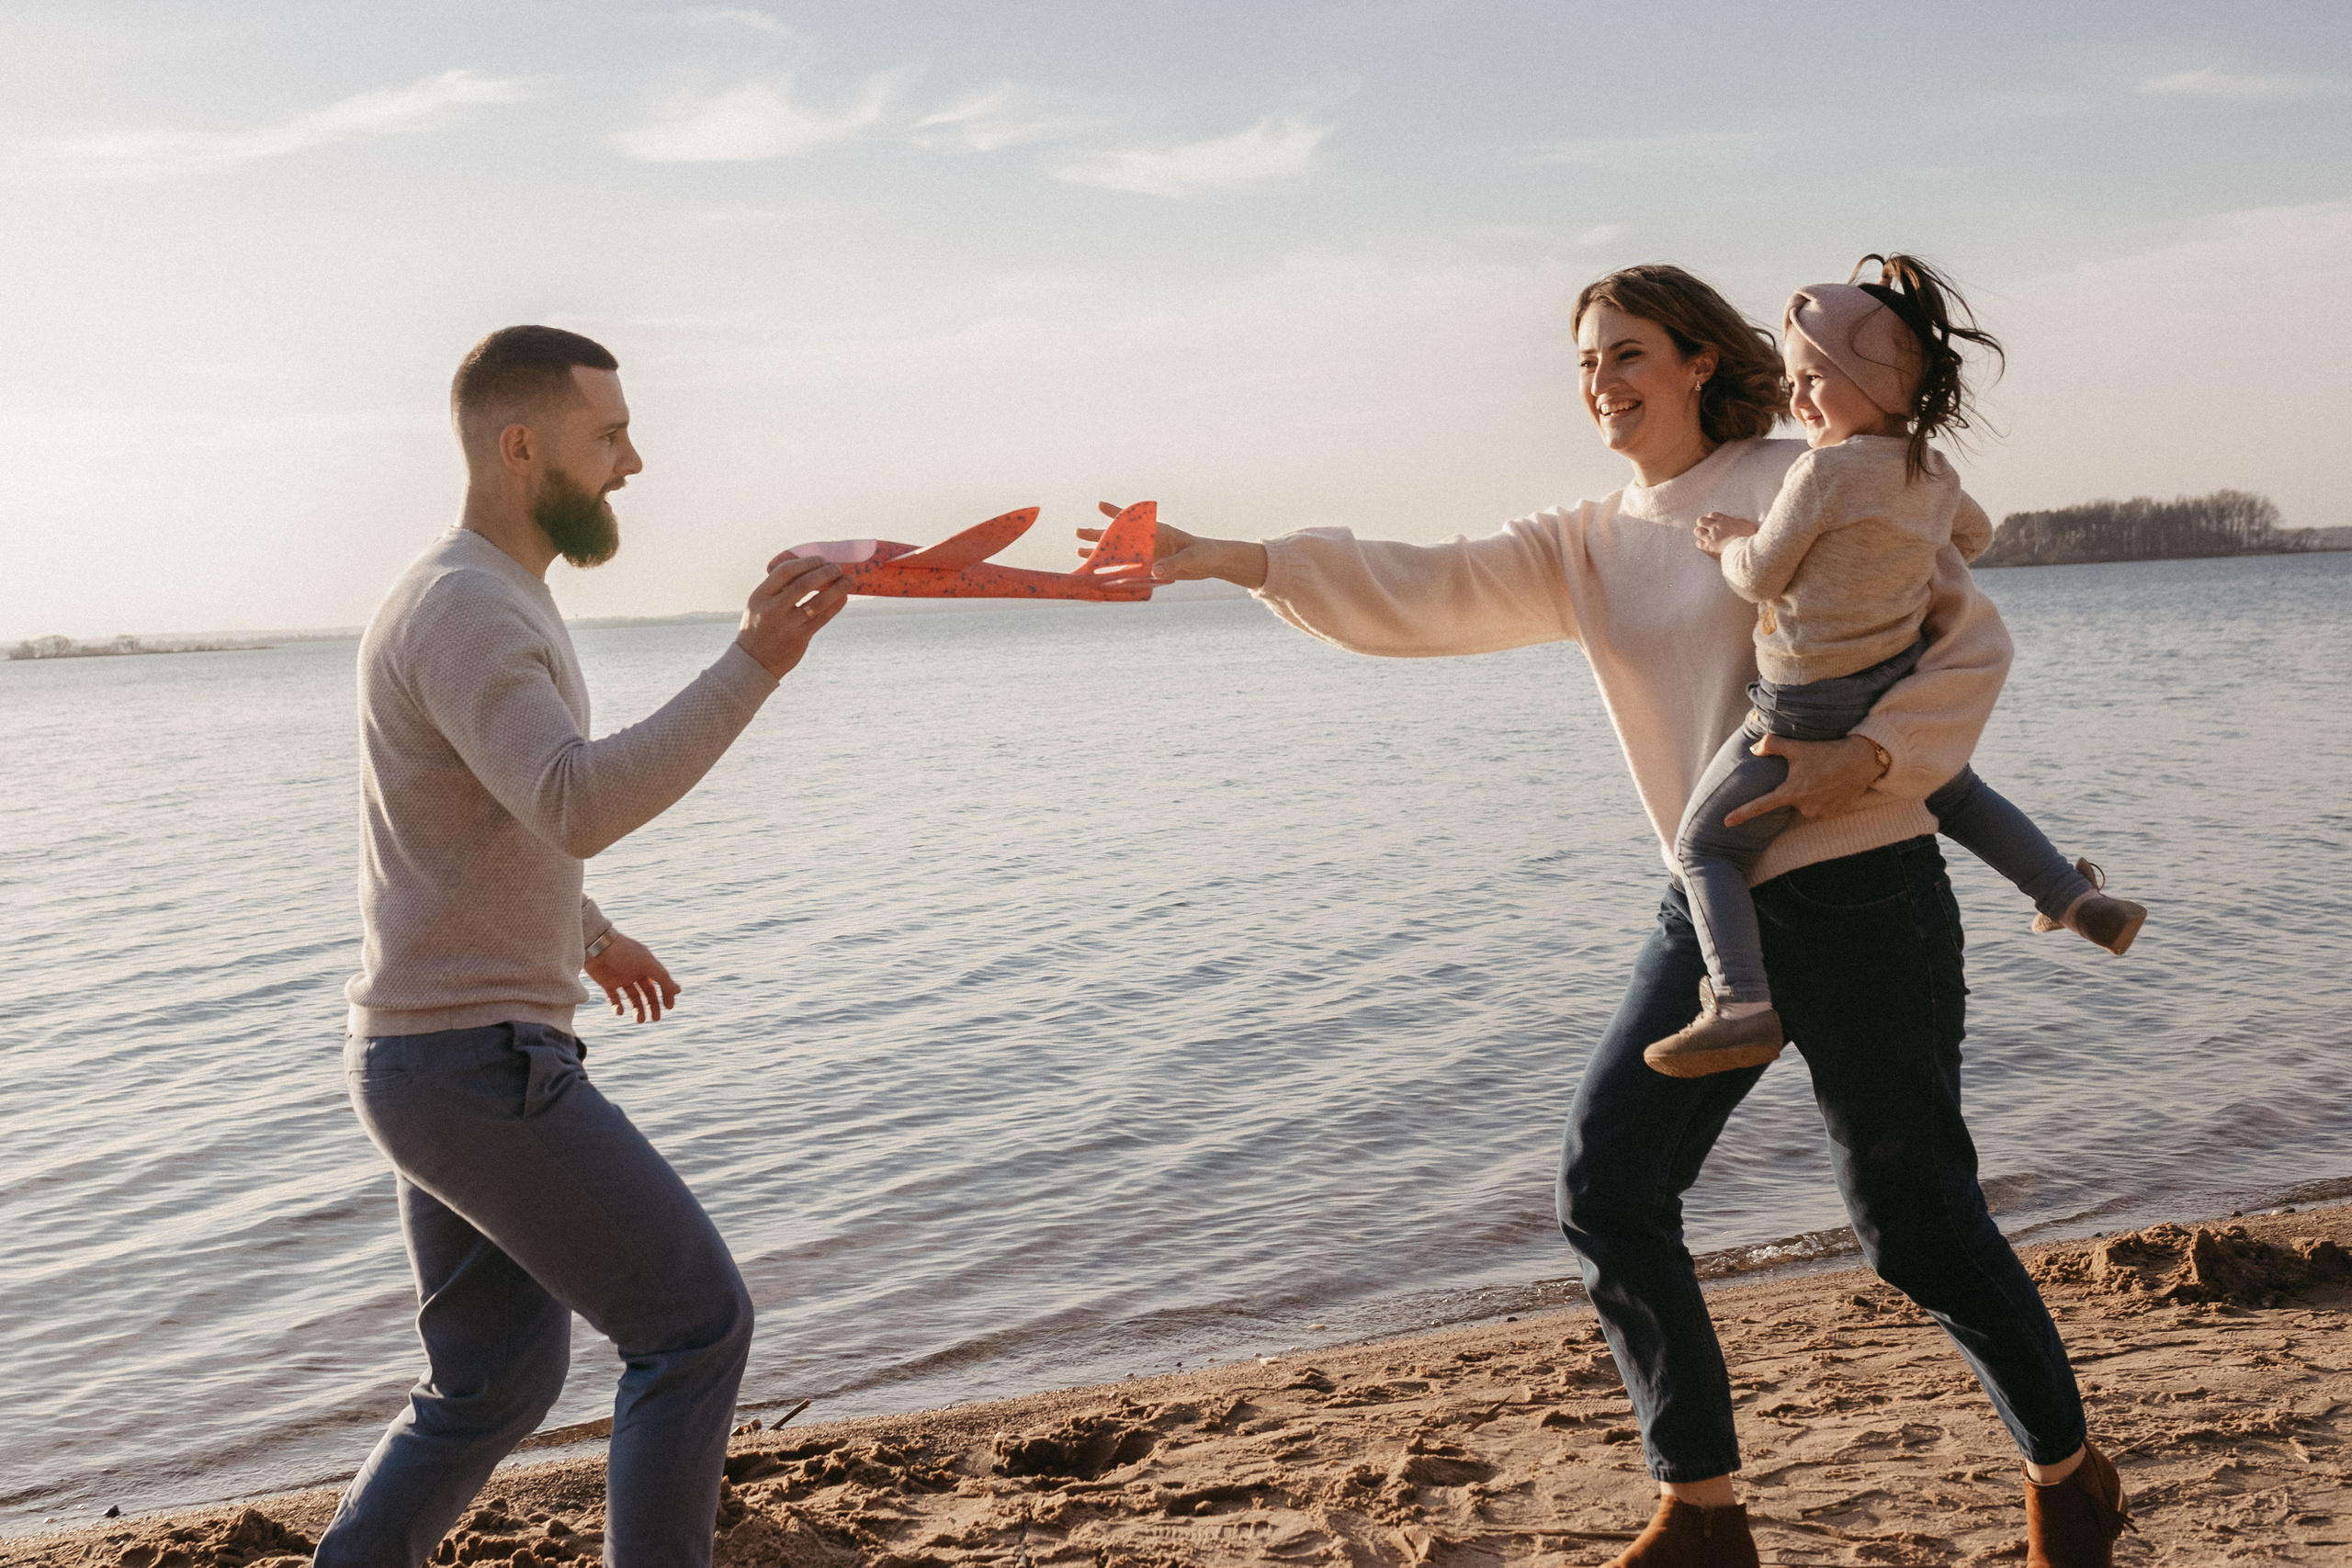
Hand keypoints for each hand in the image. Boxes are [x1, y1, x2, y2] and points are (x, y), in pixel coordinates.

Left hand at [584, 932, 679, 1022]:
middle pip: (648, 993)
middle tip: (655, 1019)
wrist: (595, 945)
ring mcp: (621, 978)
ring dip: (637, 1009)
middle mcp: (635, 972)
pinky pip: (614, 999)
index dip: (666, 994)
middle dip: (652, 1006)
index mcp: (647, 965)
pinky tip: (620, 1011)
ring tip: (639, 1020)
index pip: (661, 982)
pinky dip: (617, 1007)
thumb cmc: (623, 952)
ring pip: (633, 998)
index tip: (669, 1007)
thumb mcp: (646, 964)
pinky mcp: (607, 983)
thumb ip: (662, 978)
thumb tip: (679, 990)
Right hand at [737, 555, 849, 677]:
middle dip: (825, 573)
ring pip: (817, 602)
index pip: (785, 572)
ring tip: (849, 580)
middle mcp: (772, 609)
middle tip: (838, 568)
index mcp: (760, 596)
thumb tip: (808, 570)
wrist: (752, 662)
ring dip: (837, 589)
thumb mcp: (758, 604)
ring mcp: (786, 625)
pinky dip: (835, 606)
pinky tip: (843, 598)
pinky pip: (822, 619)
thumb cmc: (759, 628)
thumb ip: (777, 589)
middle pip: (804, 584)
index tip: (821, 559)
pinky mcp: (799, 638)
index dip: (806, 562)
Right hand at [1077, 502, 1268, 589]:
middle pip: (1118, 537)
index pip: (1133, 519)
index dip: (1115, 512)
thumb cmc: (1205, 553)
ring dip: (1100, 554)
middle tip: (1077, 531)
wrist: (1212, 562)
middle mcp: (1148, 541)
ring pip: (1119, 554)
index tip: (1099, 504)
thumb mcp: (1191, 557)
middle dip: (1098, 534)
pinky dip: (1112, 573)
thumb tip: (1154, 571)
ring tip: (1079, 553)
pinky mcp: (1150, 569)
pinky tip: (1098, 575)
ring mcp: (1147, 555)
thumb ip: (1173, 563)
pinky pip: (1127, 571)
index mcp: (1158, 530)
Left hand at [1693, 511, 1758, 557]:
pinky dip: (1701, 544)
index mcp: (1724, 520)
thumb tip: (1735, 522)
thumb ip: (1738, 522)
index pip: (1712, 515)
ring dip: (1700, 533)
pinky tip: (1706, 546)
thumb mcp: (1746, 524)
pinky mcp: (1709, 547)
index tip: (1715, 523)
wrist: (1744, 549)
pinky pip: (1698, 543)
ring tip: (1705, 537)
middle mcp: (1715, 527)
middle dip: (1703, 524)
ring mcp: (1711, 537)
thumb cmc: (1748, 537)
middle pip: (1701, 520)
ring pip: (1697, 531)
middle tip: (1707, 529)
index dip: (1712, 519)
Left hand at [1722, 734, 1882, 825]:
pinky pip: (1822, 809)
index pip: (1760, 805)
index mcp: (1790, 792)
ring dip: (1812, 793)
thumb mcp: (1796, 746)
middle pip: (1791, 799)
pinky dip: (1825, 798)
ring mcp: (1820, 812)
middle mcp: (1803, 806)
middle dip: (1798, 787)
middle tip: (1813, 771)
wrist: (1861, 760)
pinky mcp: (1834, 815)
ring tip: (1825, 777)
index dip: (1742, 813)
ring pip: (1807, 804)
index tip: (1726, 822)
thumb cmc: (1826, 752)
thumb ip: (1771, 745)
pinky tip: (1834, 786)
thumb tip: (1754, 750)